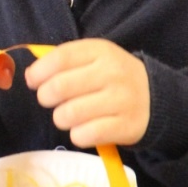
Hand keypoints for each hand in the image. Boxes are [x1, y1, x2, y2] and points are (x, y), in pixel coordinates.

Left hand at [25, 39, 149, 147]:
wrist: (156, 99)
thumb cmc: (114, 78)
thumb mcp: (96, 58)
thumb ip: (64, 61)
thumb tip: (31, 76)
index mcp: (102, 51)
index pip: (60, 58)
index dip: (38, 72)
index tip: (34, 82)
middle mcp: (112, 73)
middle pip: (59, 88)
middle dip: (46, 98)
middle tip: (54, 102)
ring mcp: (121, 100)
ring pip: (68, 115)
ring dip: (62, 119)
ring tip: (71, 116)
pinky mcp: (125, 126)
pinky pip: (84, 135)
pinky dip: (78, 135)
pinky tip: (85, 129)